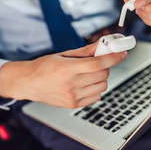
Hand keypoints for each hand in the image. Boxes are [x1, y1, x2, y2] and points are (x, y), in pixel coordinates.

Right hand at [0, 42, 127, 108]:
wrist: (29, 83)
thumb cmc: (44, 67)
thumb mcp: (64, 54)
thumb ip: (86, 51)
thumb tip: (103, 45)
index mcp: (66, 69)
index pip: (97, 64)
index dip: (113, 57)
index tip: (121, 53)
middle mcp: (70, 85)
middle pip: (102, 74)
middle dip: (105, 65)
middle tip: (97, 61)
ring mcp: (72, 97)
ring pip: (102, 86)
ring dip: (101, 77)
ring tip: (88, 73)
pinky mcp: (74, 104)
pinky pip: (97, 96)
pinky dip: (96, 88)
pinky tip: (85, 83)